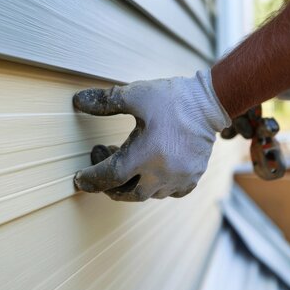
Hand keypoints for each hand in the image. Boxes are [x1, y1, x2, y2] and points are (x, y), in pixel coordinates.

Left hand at [72, 69, 229, 200]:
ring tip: (126, 160)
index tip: (79, 179)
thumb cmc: (173, 99)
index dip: (91, 179)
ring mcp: (179, 179)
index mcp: (145, 155)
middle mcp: (162, 174)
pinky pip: (169, 193)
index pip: (110, 177)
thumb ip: (105, 102)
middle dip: (109, 185)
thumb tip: (78, 101)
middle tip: (102, 163)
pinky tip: (150, 171)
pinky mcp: (192, 178)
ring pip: (148, 194)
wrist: (210, 102)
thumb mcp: (136, 95)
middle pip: (127, 193)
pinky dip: (155, 187)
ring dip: (131, 184)